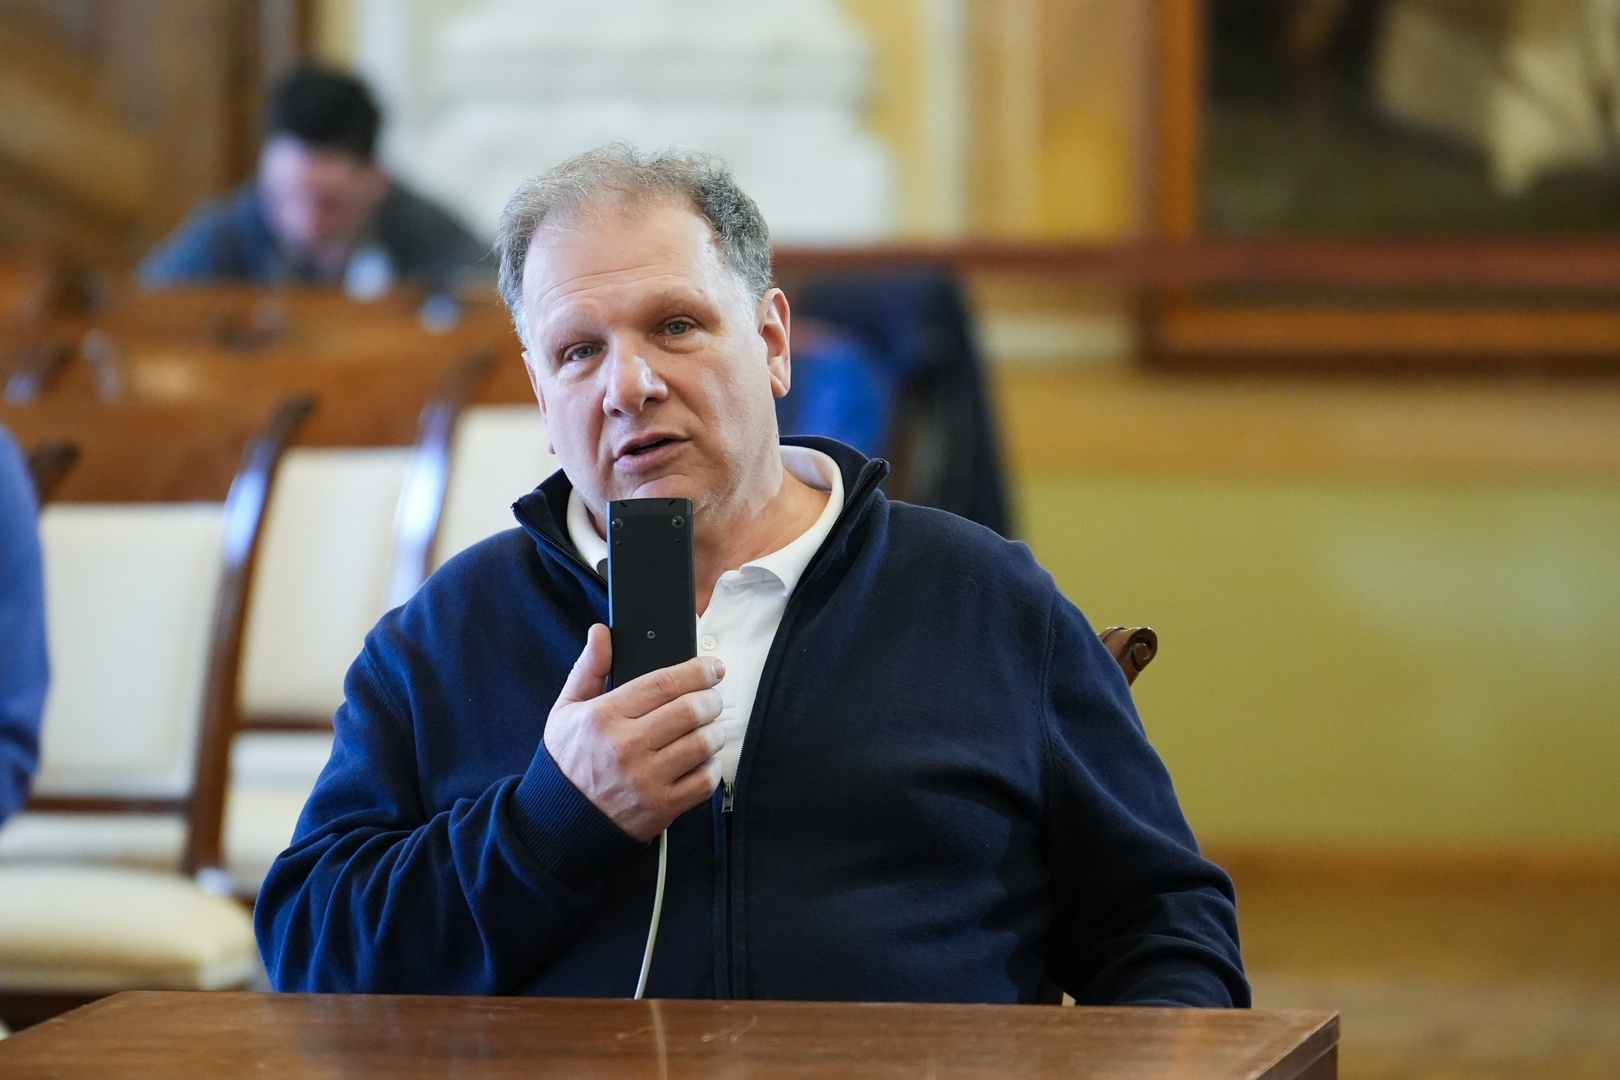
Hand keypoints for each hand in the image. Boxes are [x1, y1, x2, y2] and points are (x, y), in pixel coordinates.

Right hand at [542, 624, 725, 840]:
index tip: (712, 668)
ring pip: (704, 743)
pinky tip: (700, 758)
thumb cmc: (568, 758)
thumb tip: (601, 632)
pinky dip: (711, 766)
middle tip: (711, 697)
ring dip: (714, 730)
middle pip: (691, 711)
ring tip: (706, 727)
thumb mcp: (567, 709)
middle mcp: (626, 748)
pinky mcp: (661, 808)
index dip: (697, 671)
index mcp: (604, 717)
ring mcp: (646, 780)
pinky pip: (705, 780)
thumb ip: (589, 668)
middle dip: (710, 698)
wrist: (560, 819)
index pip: (664, 683)